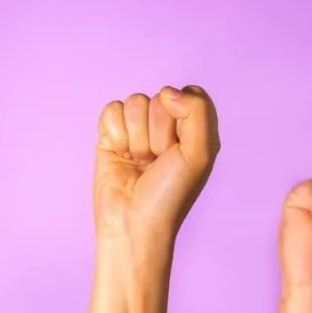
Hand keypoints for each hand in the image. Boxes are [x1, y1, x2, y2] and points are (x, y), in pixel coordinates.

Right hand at [94, 87, 219, 242]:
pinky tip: (120, 156)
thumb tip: (166, 92)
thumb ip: (197, 110)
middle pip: (159, 99)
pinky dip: (115, 135)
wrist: (133, 221)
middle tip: (156, 162)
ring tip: (139, 162)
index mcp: (193, 128)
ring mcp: (137, 130)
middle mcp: (166, 127)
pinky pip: (111, 111)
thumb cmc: (170, 195)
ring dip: (136, 138)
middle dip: (157, 133)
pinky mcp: (111, 136)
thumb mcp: (200, 153)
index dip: (182, 116)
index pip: (189, 94)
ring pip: (134, 103)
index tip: (179, 147)